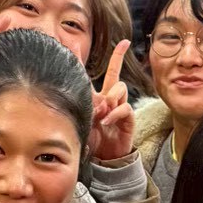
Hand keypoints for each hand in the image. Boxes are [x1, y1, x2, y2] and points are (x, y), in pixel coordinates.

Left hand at [90, 40, 133, 160]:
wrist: (105, 158)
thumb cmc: (92, 139)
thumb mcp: (83, 123)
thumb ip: (87, 109)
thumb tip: (98, 101)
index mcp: (94, 98)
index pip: (87, 77)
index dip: (79, 60)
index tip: (74, 44)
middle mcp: (108, 98)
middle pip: (114, 73)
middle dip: (119, 57)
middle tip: (124, 44)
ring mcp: (119, 106)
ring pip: (119, 88)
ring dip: (110, 98)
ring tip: (101, 113)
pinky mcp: (127, 117)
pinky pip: (124, 107)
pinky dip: (114, 113)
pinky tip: (106, 121)